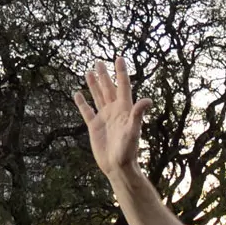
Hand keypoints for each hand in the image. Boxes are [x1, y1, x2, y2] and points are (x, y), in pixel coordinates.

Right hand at [74, 57, 151, 180]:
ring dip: (93, 85)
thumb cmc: (128, 150)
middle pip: (108, 88)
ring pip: (98, 97)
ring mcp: (104, 118)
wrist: (118, 166)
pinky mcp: (94, 126)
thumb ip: (138, 114)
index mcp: (124, 109)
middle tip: (99, 61)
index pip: (123, 86)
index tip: (119, 58)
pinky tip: (77, 94)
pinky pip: (87, 111)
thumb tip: (148, 100)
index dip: (121, 72)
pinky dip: (82, 103)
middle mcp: (114, 111)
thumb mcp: (133, 130)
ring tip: (89, 71)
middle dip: (104, 75)